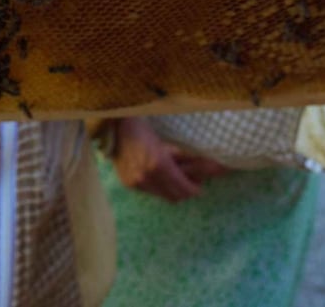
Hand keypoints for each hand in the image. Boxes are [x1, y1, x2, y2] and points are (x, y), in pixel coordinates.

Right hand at [111, 117, 230, 202]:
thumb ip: (185, 156)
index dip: (194, 189)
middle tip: (191, 182)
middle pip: (174, 197)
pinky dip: (159, 187)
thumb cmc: (144, 128)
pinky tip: (160, 176)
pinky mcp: (129, 184)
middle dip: (185, 191)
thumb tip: (209, 165)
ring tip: (176, 178)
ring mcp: (136, 183)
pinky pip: (150, 192)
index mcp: (159, 165)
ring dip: (172, 190)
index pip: (182, 188)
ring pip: (163, 196)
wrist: (116, 128)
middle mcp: (147, 178)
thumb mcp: (168, 141)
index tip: (200, 186)